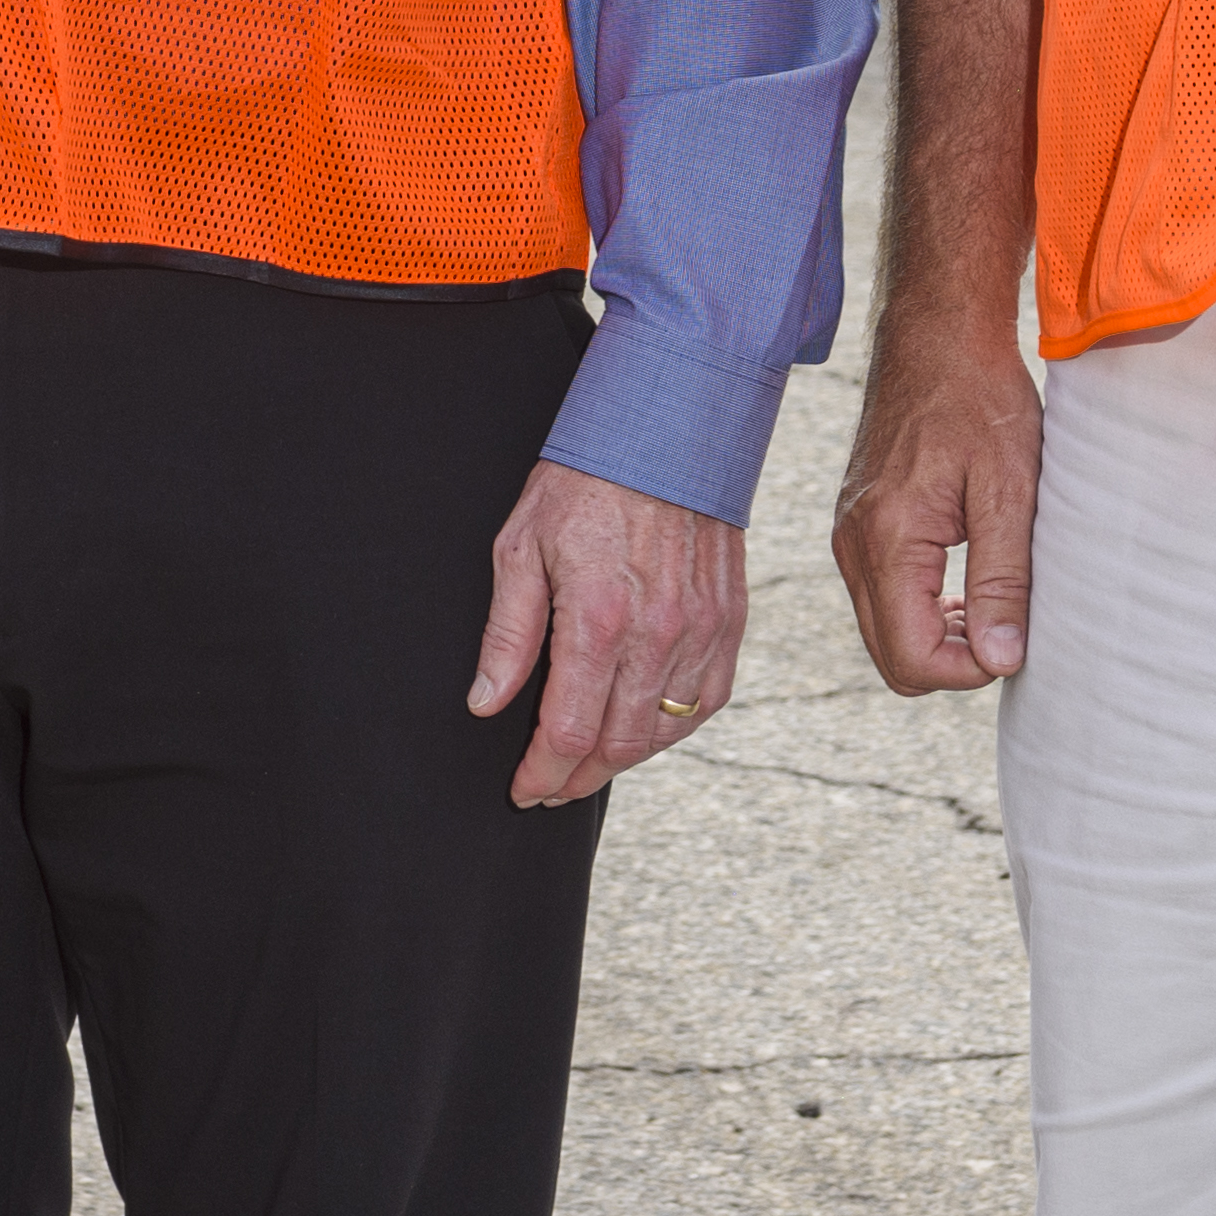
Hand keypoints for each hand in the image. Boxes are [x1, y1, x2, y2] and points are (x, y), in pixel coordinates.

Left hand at [469, 460, 743, 807]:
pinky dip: (674, 725)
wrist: (666, 426)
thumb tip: (485, 703)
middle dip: (578, 776)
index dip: (542, 773)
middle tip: (551, 784)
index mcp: (599, 619)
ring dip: (624, 757)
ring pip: (665, 730)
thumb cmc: (584, 480)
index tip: (524, 789)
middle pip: (619, 745)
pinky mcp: (730, 618)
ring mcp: (702, 629)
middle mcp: (658, 634)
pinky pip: (708, 699)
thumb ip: (508, 634)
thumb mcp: (521, 546)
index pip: (570, 732)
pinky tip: (646, 725)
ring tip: (590, 761)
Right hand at [832, 339, 1043, 693]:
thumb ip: (1003, 580)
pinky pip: (881, 596)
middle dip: (952, 661)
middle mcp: (853, 544)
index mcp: (888, 539)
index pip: (913, 658)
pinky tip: (966, 578)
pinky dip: (922, 608)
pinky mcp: (857, 524)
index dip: (970, 670)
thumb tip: (1000, 660)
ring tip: (993, 597)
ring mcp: (848, 534)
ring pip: (885, 631)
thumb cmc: (980, 399)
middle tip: (1007, 622)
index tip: (1014, 638)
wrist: (938, 334)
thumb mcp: (1011, 490)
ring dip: (938, 635)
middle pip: (892, 658)